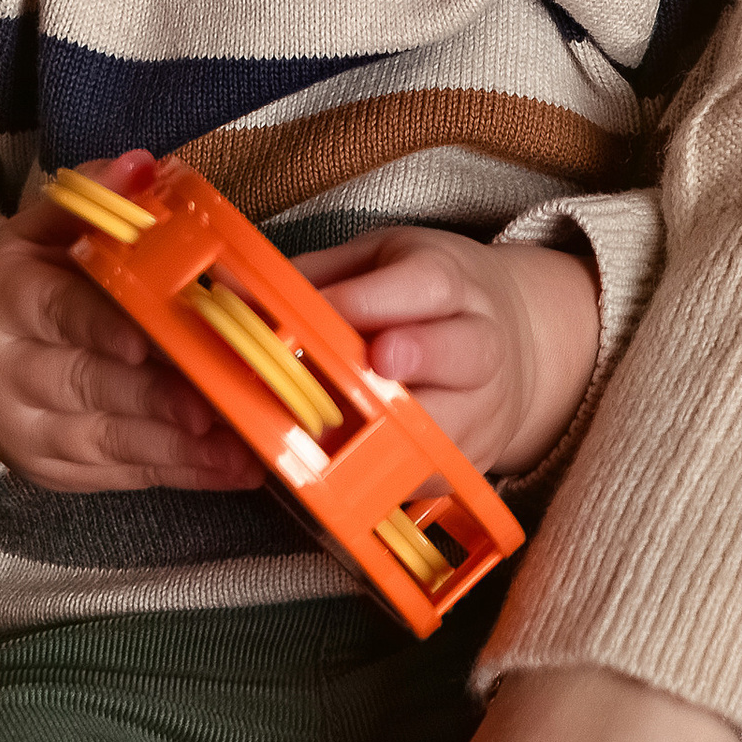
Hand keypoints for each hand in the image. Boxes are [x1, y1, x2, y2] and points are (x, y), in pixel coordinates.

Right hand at [0, 169, 261, 491]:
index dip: (101, 327)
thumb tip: (145, 166)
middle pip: (86, 383)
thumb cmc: (23, 285)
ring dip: (180, 445)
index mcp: (2, 297)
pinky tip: (230, 466)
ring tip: (243, 443)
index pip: (55, 310)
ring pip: (108, 440)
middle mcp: (3, 370)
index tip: (146, 342)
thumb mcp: (40, 229)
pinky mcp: (53, 473)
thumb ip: (94, 199)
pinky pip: (121, 475)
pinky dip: (180, 472)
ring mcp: (26, 430)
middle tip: (217, 400)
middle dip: (157, 396)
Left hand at [290, 230, 599, 477]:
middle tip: (374, 364)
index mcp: (453, 282)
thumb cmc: (420, 297)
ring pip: (455, 427)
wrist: (511, 341)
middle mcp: (484, 344)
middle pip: (466, 353)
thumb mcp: (373, 262)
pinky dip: (391, 478)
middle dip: (418, 357)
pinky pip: (438, 477)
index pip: (427, 284)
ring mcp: (486, 407)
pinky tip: (348, 469)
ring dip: (394, 435)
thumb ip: (311, 277)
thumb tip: (230, 291)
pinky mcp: (479, 459)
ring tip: (337, 434)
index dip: (372, 300)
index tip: (317, 311)